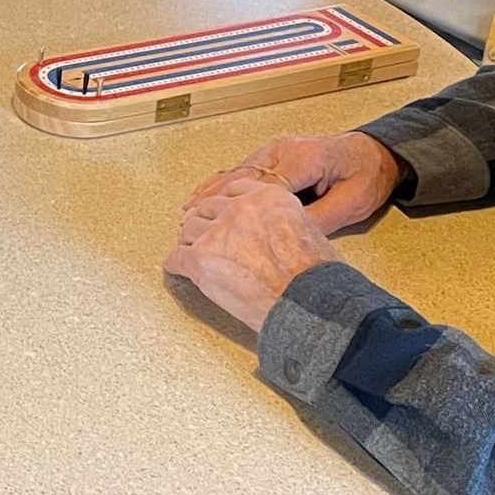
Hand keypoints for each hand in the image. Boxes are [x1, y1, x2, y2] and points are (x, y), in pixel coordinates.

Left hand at [164, 178, 341, 332]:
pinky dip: (176, 265)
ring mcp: (217, 233)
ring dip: (190, 242)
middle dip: (206, 222)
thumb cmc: (317, 277)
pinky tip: (177, 268)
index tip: (220, 210)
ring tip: (191, 252)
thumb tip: (274, 232)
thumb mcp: (310, 231)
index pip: (234, 188)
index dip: (224, 202)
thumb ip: (282, 222)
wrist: (308, 305)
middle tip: (205, 234)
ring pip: (189, 229)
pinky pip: (177, 258)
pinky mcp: (200, 259)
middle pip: (208, 208)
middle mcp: (239, 209)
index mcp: (268, 197)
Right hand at [186, 131, 404, 234]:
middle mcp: (283, 149)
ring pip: (236, 171)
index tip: (221, 229)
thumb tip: (287, 238)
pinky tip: (204, 192)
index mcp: (303, 158)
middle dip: (214, 200)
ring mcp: (276, 149)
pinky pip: (242, 168)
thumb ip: (319, 219)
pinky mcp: (274, 154)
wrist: (377, 153)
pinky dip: (221, 182)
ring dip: (212, 191)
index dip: (239, 210)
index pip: (264, 187)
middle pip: (241, 177)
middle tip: (190, 222)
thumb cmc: (367, 175)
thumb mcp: (352, 203)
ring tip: (188, 211)